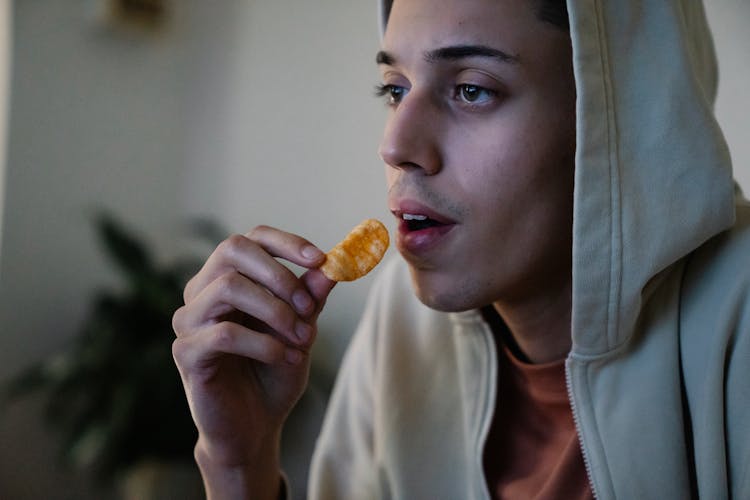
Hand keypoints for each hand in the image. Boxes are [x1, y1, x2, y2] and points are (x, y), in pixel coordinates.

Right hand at [171, 225, 334, 496]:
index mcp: (228, 278)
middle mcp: (202, 291)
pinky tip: (284, 358)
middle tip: (310, 308)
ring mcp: (189, 320)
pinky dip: (264, 344)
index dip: (286, 243)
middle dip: (279, 274)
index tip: (320, 259)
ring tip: (302, 338)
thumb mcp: (302, 329)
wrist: (256, 425)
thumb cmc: (276, 371)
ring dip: (275, 311)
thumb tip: (333, 264)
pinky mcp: (186, 352)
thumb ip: (311, 297)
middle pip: (232, 249)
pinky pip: (224, 333)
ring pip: (229, 287)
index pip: (250, 239)